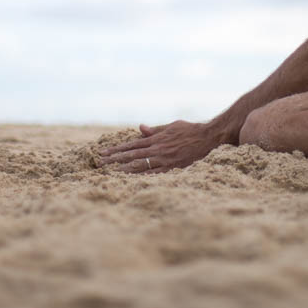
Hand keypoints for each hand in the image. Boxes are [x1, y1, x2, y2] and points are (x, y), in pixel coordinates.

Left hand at [98, 120, 225, 173]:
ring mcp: (164, 159)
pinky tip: (131, 182)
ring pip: (139, 166)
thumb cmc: (190, 130)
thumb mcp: (171, 126)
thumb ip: (155, 130)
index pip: (130, 145)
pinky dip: (141, 178)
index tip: (102, 153)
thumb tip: (140, 128)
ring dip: (123, 170)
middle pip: (131, 155)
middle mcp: (157, 149)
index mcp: (155, 138)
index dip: (116, 150)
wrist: (208, 137)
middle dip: (114, 160)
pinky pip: (154, 174)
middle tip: (99, 164)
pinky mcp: (173, 168)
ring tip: (109, 173)